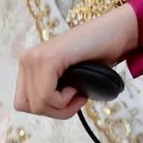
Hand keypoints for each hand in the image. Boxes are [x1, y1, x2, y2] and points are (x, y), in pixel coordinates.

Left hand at [13, 5, 136, 119]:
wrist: (118, 31)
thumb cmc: (99, 54)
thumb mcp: (68, 77)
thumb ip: (51, 90)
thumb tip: (46, 109)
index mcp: (29, 63)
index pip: (24, 102)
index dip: (49, 109)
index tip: (71, 98)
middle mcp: (27, 59)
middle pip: (27, 106)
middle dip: (55, 111)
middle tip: (77, 99)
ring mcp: (35, 58)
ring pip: (37, 105)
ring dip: (62, 107)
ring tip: (79, 92)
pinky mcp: (48, 59)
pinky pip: (47, 97)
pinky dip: (65, 101)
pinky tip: (78, 88)